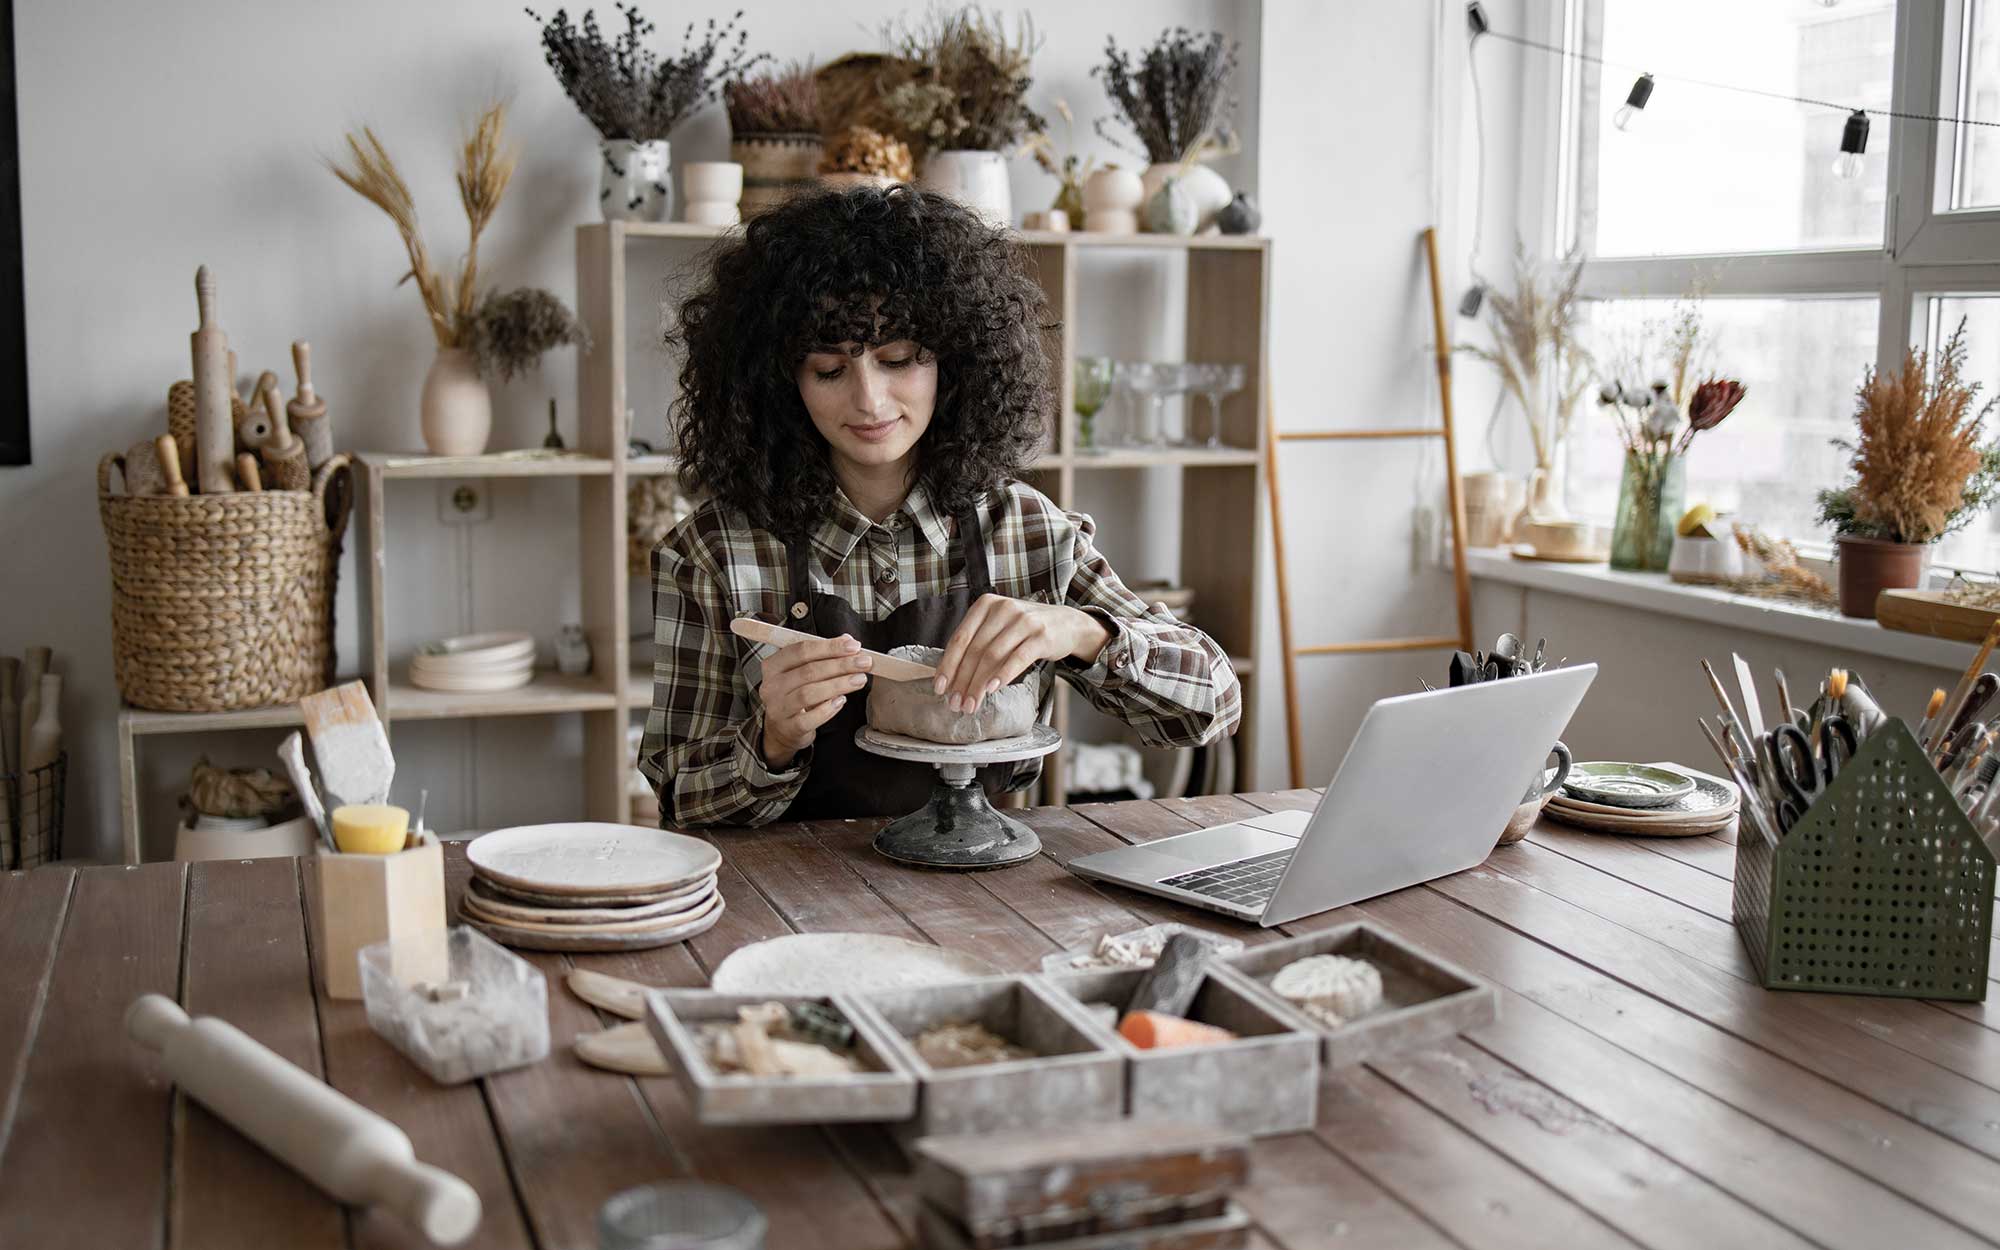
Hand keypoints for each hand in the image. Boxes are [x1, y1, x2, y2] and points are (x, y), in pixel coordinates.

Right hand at [758, 633, 871, 768]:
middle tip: (864, 662)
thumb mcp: (804, 672)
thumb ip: (824, 655)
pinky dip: (828, 709)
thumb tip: (847, 640)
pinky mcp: (788, 728)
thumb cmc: (795, 695)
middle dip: (840, 665)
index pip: (801, 650)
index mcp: (774, 666)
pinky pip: (810, 718)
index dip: (829, 647)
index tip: (854, 646)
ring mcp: (778, 708)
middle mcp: (771, 686)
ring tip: (860, 680)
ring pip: (809, 693)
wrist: (782, 729)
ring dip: (838, 685)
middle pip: (808, 671)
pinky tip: (842, 701)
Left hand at [933, 594, 1110, 711]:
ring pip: (992, 656)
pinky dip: (1002, 675)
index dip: (948, 665)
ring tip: (972, 704)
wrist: (1068, 623)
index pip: (960, 638)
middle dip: (962, 680)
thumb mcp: (1000, 626)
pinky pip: (1017, 658)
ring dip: (978, 684)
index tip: (940, 688)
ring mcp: (1023, 621)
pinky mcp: (1041, 636)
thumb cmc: (1026, 629)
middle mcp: (1003, 609)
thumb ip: (978, 641)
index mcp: (986, 605)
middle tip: (956, 703)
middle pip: (974, 650)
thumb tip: (951, 676)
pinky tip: (992, 689)